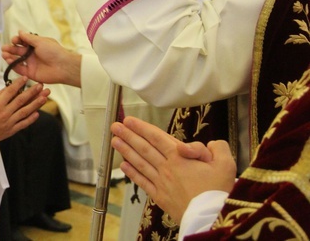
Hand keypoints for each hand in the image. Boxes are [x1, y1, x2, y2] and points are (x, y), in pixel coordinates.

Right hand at [0, 78, 48, 147]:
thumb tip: (9, 88)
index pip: (10, 91)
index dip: (19, 84)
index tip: (26, 78)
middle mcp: (4, 113)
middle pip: (21, 100)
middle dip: (32, 92)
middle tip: (40, 86)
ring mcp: (9, 122)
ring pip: (25, 112)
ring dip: (35, 104)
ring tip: (44, 97)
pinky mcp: (11, 130)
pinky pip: (23, 124)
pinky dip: (31, 119)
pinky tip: (37, 113)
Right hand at [1, 31, 80, 86]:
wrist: (63, 67)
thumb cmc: (54, 52)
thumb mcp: (40, 41)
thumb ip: (28, 38)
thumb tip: (20, 31)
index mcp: (36, 45)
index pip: (23, 42)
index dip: (17, 40)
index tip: (14, 40)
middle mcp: (33, 54)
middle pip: (18, 51)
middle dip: (10, 49)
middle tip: (3, 48)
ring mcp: (31, 64)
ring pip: (17, 60)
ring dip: (10, 57)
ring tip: (4, 54)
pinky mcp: (31, 73)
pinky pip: (20, 69)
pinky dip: (13, 65)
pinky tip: (8, 60)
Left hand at [111, 116, 235, 222]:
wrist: (212, 219)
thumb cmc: (219, 191)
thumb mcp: (225, 164)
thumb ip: (216, 148)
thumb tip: (210, 144)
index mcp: (180, 157)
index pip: (157, 137)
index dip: (142, 128)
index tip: (129, 120)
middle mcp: (167, 167)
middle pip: (144, 148)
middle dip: (128, 135)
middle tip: (115, 126)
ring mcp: (161, 182)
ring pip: (140, 163)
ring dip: (126, 151)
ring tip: (114, 141)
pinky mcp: (160, 197)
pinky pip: (143, 182)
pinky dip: (132, 173)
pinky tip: (123, 166)